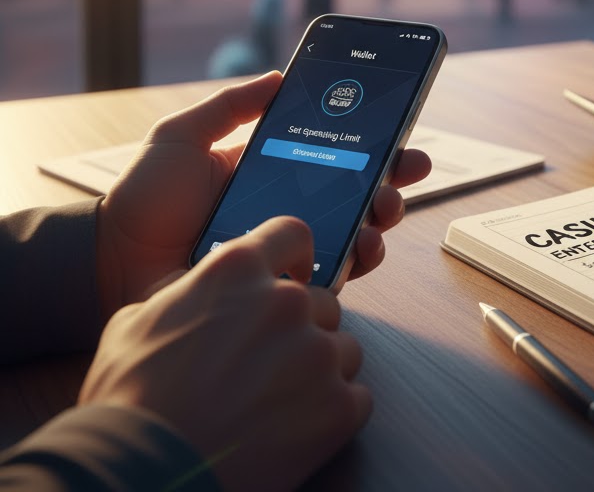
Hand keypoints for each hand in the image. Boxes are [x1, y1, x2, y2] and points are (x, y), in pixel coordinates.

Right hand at [81, 217, 368, 490]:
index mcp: (237, 270)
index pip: (293, 233)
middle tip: (270, 365)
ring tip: (280, 402)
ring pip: (342, 348)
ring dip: (320, 370)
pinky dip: (334, 413)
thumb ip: (181, 294)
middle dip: (303, 328)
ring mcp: (316, 352)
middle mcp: (286, 301)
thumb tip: (191, 291)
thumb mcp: (134, 323)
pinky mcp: (337, 406)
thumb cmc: (129, 400)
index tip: (294, 272)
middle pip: (322, 301)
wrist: (143, 473)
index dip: (295, 255)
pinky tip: (298, 430)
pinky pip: (357, 397)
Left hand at [97, 72, 430, 317]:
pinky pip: (332, 275)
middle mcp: (288, 211)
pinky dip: (356, 261)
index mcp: (272, 172)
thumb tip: (280, 74)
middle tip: (404, 170)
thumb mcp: (182, 135)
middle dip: (391, 181)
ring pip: (356, 234)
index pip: (335, 155)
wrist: (111, 263)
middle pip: (357, 194)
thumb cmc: (143, 199)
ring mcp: (289, 251)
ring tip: (382, 208)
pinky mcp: (281, 287)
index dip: (373, 144)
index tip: (402, 132)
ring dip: (380, 219)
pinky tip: (361, 247)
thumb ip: (230, 104)